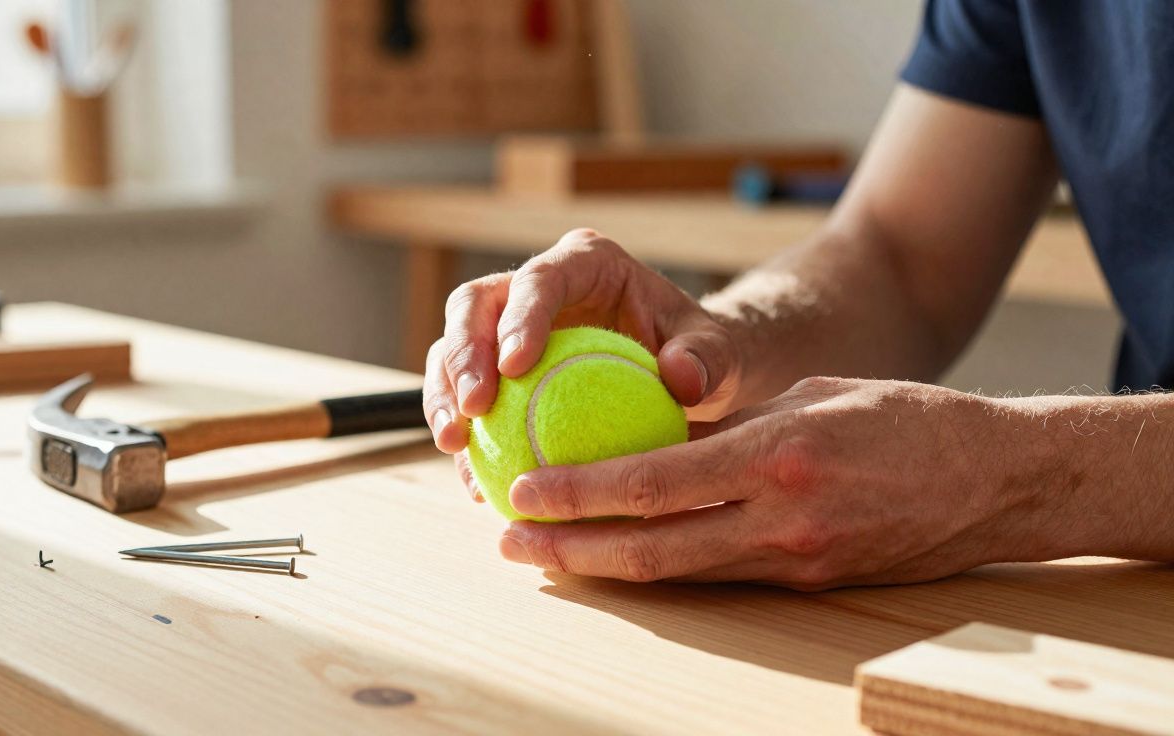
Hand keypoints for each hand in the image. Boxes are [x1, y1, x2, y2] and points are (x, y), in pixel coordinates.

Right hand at [422, 229, 743, 500]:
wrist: (687, 377)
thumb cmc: (702, 354)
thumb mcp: (719, 353)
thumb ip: (707, 359)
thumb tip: (680, 378)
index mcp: (585, 263)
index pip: (540, 279)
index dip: (519, 318)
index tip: (516, 367)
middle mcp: (535, 287)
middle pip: (475, 306)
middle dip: (463, 354)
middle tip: (473, 408)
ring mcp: (508, 329)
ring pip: (453, 349)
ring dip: (443, 396)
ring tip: (455, 445)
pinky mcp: (497, 373)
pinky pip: (465, 401)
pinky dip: (466, 439)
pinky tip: (473, 482)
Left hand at [496, 377, 1076, 588]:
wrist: (996, 479)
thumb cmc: (906, 418)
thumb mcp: (811, 396)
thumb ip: (730, 424)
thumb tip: (653, 435)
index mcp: (779, 455)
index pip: (654, 482)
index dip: (579, 494)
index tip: (523, 492)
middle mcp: (782, 518)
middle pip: (651, 548)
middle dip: (569, 550)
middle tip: (509, 543)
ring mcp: (797, 559)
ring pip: (678, 575)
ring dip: (604, 569)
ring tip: (548, 560)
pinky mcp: (810, 582)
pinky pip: (719, 579)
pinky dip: (662, 572)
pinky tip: (622, 562)